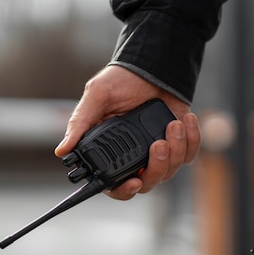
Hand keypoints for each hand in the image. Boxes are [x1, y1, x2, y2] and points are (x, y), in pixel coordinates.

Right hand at [54, 65, 200, 199]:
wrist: (152, 65)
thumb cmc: (121, 80)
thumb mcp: (97, 96)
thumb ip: (81, 123)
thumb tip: (61, 150)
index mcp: (109, 150)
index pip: (113, 184)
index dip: (123, 189)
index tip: (134, 182)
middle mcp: (133, 156)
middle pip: (146, 183)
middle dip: (156, 167)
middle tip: (158, 145)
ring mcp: (156, 152)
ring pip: (169, 171)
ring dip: (175, 150)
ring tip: (173, 125)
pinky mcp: (178, 144)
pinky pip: (189, 155)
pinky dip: (191, 140)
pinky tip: (185, 120)